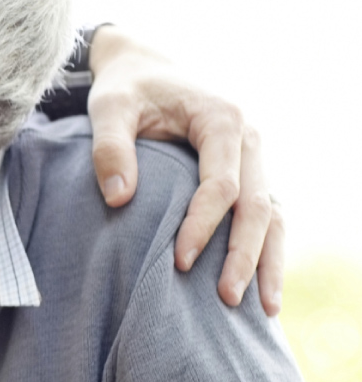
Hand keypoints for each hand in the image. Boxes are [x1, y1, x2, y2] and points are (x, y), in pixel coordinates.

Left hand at [86, 27, 285, 313]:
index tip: (177, 262)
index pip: (221, 184)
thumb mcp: (108, 107)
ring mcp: (254, 159)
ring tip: (263, 312)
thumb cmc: (125, 90)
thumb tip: (118, 199)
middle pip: (257, 206)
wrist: (144, 70)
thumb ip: (109, 147)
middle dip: (243, 255)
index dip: (202, 225)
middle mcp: (250, 139)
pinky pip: (266, 216)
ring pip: (273, 215)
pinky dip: (265, 251)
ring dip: (267, 261)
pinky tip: (260, 290)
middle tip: (225, 300)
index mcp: (222, 120)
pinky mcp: (248, 173)